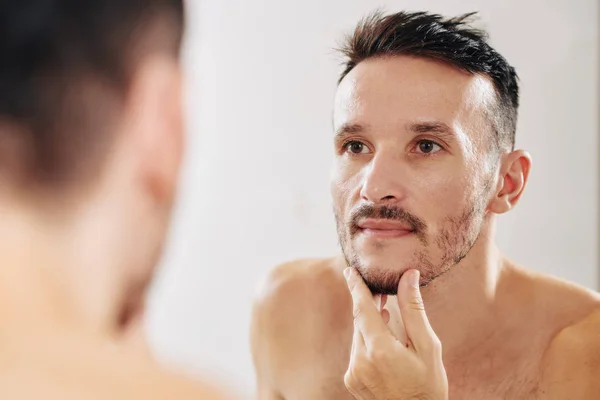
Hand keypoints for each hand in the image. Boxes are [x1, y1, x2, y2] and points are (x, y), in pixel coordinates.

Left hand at [343, 267, 447, 399]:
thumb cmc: (429, 386)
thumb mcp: (428, 347)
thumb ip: (413, 310)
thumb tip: (408, 277)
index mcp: (379, 350)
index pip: (362, 308)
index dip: (356, 287)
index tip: (350, 270)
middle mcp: (360, 361)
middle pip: (360, 321)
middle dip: (368, 304)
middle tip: (380, 289)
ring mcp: (354, 373)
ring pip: (359, 335)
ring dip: (370, 324)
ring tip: (385, 313)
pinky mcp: (352, 381)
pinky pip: (357, 351)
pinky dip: (368, 341)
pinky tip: (383, 340)